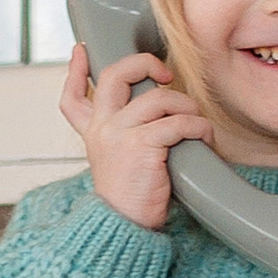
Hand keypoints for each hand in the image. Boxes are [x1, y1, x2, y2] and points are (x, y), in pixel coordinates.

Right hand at [59, 40, 208, 232]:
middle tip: (166, 75)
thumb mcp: (117, 162)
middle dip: (145, 64)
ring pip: (159, 98)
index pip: (73, 96)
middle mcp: (101, 128)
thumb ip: (124, 136)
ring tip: (197, 123)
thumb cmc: (131, 198)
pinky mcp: (141, 145)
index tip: (81, 51)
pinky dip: (198, 127)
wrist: (125, 226)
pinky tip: (204, 136)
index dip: (75, 70)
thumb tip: (156, 114)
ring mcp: (118, 134)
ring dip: (187, 107)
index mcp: (93, 132)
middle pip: (116, 76)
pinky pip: (178, 122)